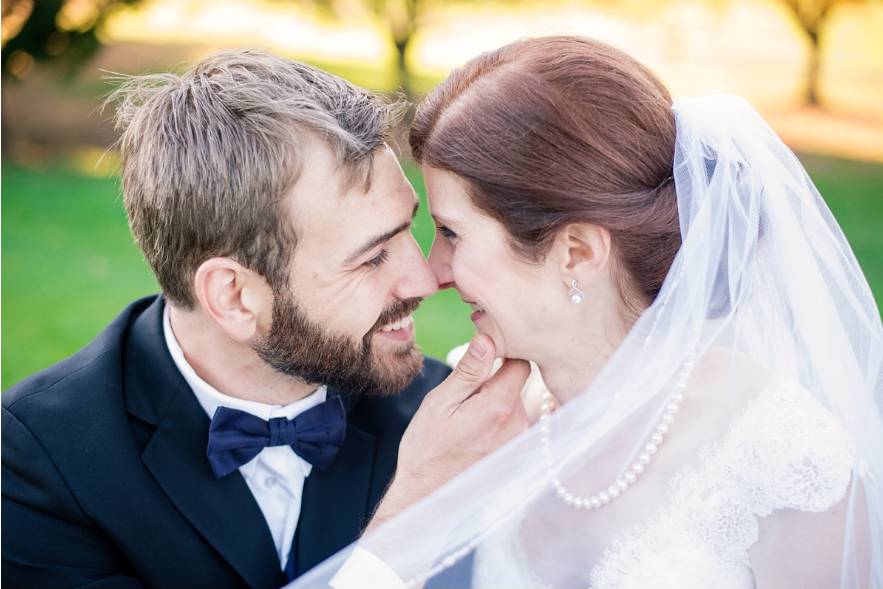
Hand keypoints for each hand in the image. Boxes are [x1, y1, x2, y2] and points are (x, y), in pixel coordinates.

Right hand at [366, 333, 530, 531]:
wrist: (428, 494)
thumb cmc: (428, 448)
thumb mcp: (440, 402)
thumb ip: (469, 371)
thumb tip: (488, 337)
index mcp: (500, 406)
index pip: (521, 360)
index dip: (505, 349)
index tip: (485, 350)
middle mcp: (519, 423)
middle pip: (522, 379)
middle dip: (499, 374)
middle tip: (470, 385)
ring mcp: (522, 439)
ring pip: (519, 398)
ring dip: (500, 395)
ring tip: (470, 411)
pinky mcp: (520, 450)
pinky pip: (518, 418)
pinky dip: (501, 414)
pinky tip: (478, 427)